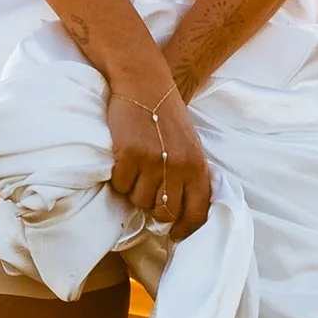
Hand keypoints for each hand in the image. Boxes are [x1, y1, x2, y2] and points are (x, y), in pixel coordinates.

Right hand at [104, 69, 211, 238]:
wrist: (143, 83)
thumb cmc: (166, 116)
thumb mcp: (190, 146)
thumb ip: (189, 176)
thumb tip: (179, 213)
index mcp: (198, 166)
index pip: (197, 213)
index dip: (184, 230)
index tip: (173, 234)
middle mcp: (178, 166)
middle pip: (163, 211)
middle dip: (153, 206)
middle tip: (146, 189)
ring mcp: (153, 161)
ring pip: (138, 200)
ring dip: (134, 190)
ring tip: (135, 168)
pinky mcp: (129, 154)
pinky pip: (120, 184)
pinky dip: (118, 177)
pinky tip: (123, 159)